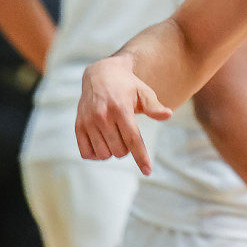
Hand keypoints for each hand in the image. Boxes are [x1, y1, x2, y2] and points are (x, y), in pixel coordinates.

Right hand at [75, 55, 171, 175]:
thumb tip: (168, 115)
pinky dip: (97, 154)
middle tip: (127, 132)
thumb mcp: (144, 92)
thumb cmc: (128, 86)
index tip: (148, 171)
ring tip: (116, 135)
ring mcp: (88, 122)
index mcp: (121, 108)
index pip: (133, 139)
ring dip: (113, 151)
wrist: (100, 75)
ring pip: (104, 154)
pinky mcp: (78, 126)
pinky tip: (103, 142)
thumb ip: (154, 107)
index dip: (141, 157)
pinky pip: (87, 153)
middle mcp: (102, 116)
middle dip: (127, 148)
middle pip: (120, 150)